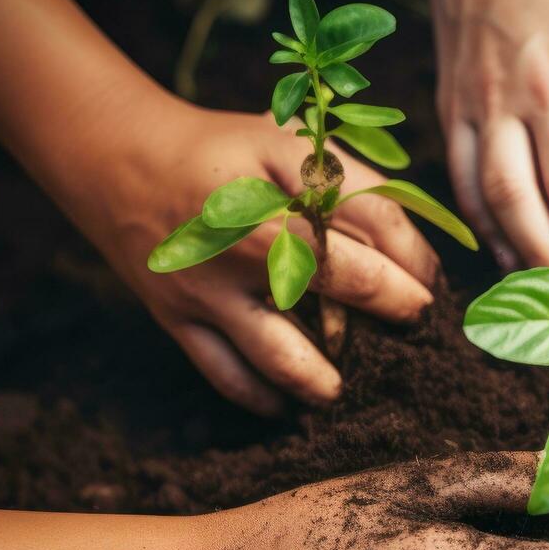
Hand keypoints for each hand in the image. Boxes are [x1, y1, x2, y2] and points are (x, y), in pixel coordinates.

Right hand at [65, 99, 440, 415]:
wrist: (117, 156)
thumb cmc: (226, 155)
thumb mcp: (289, 144)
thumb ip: (351, 188)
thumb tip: (413, 249)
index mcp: (278, 179)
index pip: (373, 216)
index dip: (416, 254)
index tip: (431, 278)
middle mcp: (243, 232)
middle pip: (339, 278)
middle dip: (393, 305)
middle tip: (416, 323)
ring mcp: (207, 283)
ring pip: (281, 351)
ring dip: (325, 378)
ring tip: (347, 385)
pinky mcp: (177, 317)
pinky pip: (228, 375)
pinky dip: (264, 398)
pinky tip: (290, 405)